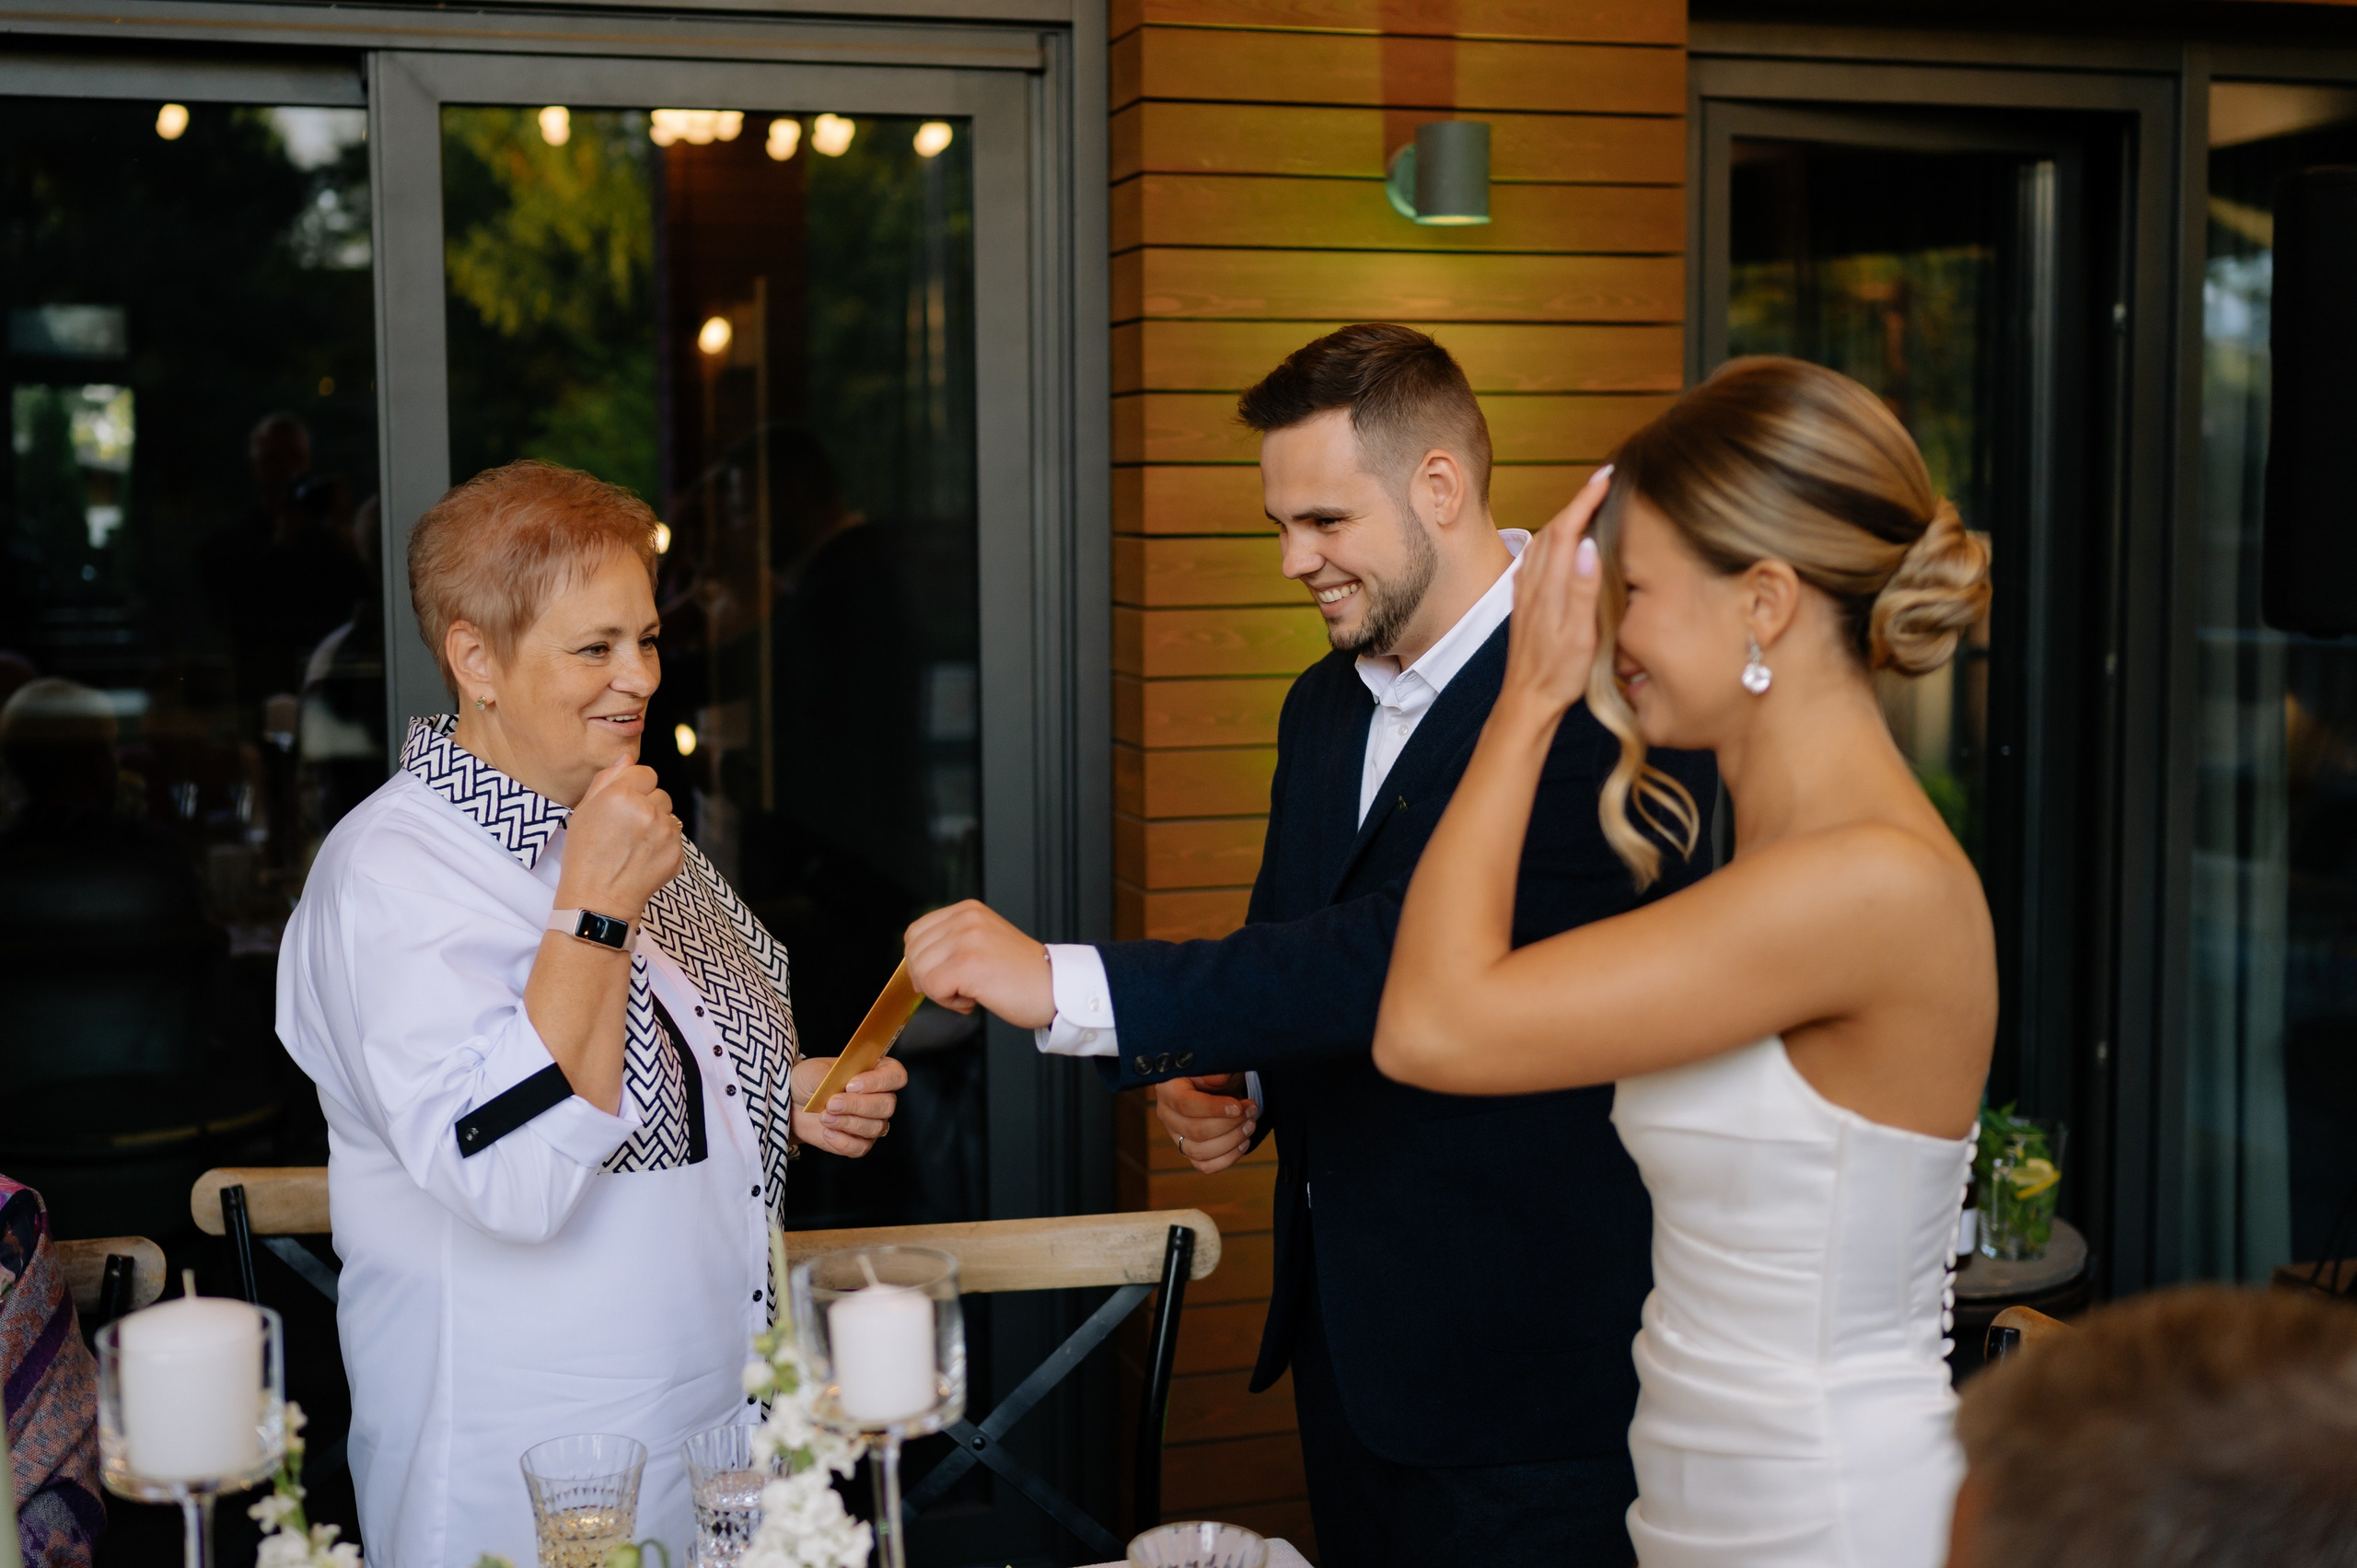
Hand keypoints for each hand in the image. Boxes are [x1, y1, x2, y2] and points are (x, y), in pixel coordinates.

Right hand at [556, 758, 682, 922]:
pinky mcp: (678, 852)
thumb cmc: (584, 856)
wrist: (597, 901)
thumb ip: (607, 779)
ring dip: (656, 824)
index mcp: (622, 794)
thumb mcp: (583, 811)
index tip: (622, 804)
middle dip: (646, 805)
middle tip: (625, 829)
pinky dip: (663, 845)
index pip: (645, 772)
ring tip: (634, 845)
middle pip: (659, 793)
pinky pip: (675, 837)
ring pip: (669, 815)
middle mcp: (648, 809)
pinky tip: (643, 858)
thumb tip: (627, 757)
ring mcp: (666, 832)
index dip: (634, 787)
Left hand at [790, 1054, 906, 1156]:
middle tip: (832, 1103)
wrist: (793, 1104)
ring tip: (824, 1116)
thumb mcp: (813, 1071)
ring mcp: (871, 1121)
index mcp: (874, 1071)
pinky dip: (843, 1142)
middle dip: (858, 1105)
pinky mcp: (859, 1142)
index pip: (895, 1075)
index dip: (878, 1082)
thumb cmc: (808, 1082)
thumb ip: (828, 1077)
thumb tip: (840, 1088)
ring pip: (875, 1127)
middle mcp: (879, 1097)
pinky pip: (861, 1147)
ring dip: (848, 1122)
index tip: (851, 1085)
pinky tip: (827, 1132)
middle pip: (887, 1105)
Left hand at [903, 900, 1055, 1028]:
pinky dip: (949, 1002)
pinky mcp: (968, 964)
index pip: (916, 932)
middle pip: (914, 952)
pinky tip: (974, 1000)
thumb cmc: (1024, 975)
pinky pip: (933, 988)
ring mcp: (967, 940)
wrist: (1057, 988)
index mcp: (968, 911)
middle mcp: (966, 919)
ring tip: (970, 993)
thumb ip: (953, 942)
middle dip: (928, 978)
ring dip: (940, 992)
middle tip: (958, 989)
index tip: (939, 976)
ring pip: (921, 971)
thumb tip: (916, 963)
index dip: (920, 960)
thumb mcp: (985, 942)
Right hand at [1154, 1073, 1259, 1175]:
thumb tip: (1219, 1079)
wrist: (1217, 1083)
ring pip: (1199, 1151)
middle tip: (1252, 1112)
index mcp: (1168, 1088)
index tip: (1239, 1107)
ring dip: (1231, 1141)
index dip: (1214, 1108)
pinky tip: (1244, 1143)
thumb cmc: (1215, 1071)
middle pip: (1195, 1130)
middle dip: (1229, 1124)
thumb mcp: (1215, 1062)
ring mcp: (1176, 1135)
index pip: (1185, 1104)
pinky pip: (1204, 1165)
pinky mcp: (1189, 1149)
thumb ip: (1215, 1070)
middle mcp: (1167, 1114)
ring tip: (1251, 1125)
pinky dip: (1227, 1159)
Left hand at [1503, 465, 1612, 720]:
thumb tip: (1588, 544)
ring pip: (1543, 542)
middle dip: (1578, 502)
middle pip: (1553, 529)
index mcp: (1550, 587)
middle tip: (1603, 482)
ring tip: (1586, 504)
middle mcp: (1533, 584)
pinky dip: (1550, 541)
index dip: (1586, 500)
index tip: (1607, 477)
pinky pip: (1535, 560)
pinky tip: (1555, 545)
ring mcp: (1526, 594)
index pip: (1567, 530)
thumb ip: (1583, 589)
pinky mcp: (1525, 605)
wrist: (1527, 701)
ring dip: (1564, 518)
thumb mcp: (1580, 635)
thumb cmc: (1558, 674)